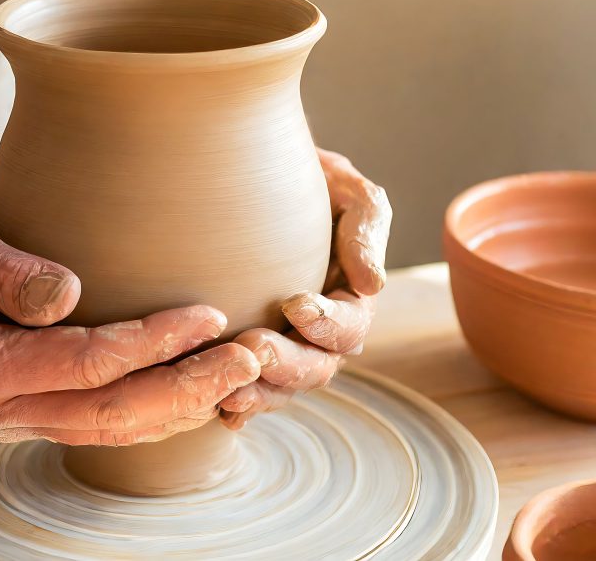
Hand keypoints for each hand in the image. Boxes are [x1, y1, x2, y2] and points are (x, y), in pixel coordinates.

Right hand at [0, 186, 259, 445]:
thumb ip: (6, 268)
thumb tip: (73, 293)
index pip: (84, 364)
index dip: (152, 341)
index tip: (208, 314)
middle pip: (109, 412)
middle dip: (185, 387)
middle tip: (250, 358)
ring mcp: (6, 412)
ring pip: (108, 428)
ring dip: (176, 404)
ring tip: (238, 378)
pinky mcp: (20, 401)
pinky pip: (94, 419)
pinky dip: (148, 409)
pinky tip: (190, 391)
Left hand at [219, 149, 391, 428]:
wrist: (260, 183)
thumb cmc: (314, 182)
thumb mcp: (347, 190)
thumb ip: (366, 228)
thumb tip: (374, 284)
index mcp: (352, 300)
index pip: (350, 325)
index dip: (327, 322)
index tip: (295, 304)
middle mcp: (324, 335)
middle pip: (317, 367)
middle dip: (287, 363)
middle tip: (252, 347)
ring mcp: (289, 349)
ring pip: (283, 387)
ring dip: (260, 392)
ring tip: (230, 392)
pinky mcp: (254, 354)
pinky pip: (251, 388)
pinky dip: (240, 403)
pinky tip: (221, 412)